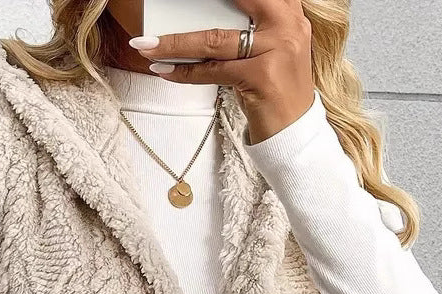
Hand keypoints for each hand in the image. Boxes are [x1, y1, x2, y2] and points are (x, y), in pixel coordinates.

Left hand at [129, 0, 315, 144]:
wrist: (294, 132)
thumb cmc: (277, 91)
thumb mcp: (271, 48)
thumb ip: (250, 27)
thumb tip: (200, 19)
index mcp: (288, 12)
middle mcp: (287, 25)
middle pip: (232, 2)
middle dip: (193, 4)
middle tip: (160, 7)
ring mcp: (277, 49)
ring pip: (215, 40)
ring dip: (175, 43)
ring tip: (148, 46)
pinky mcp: (262, 77)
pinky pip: (214, 71)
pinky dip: (186, 72)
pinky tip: (165, 71)